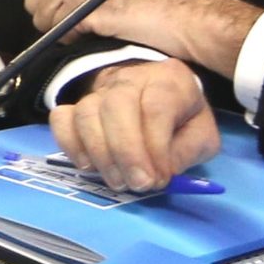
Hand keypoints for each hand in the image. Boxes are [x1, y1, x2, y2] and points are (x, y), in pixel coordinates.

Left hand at [22, 0, 261, 73]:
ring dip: (61, 30)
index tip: (72, 12)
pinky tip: (99, 32)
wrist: (186, 16)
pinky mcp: (85, 4)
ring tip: (93, 28)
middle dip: (50, 17)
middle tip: (81, 24)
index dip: (50, 2)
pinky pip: (57, 30)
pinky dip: (73, 39)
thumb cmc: (154, 1)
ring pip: (41, 17)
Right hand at [51, 58, 221, 195]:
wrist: (155, 93)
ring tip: (117, 181)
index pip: (155, 108)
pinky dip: (70, 144)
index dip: (155, 146)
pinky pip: (62, 118)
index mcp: (169, 81)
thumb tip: (163, 172)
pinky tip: (88, 165)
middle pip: (116, 107)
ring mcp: (100, 89)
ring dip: (100, 154)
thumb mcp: (201, 135)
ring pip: (87, 113)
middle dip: (125, 152)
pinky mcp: (77, 102)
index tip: (159, 179)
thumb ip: (187, 152)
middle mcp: (131, 79)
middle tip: (136, 184)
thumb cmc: (181, 119)